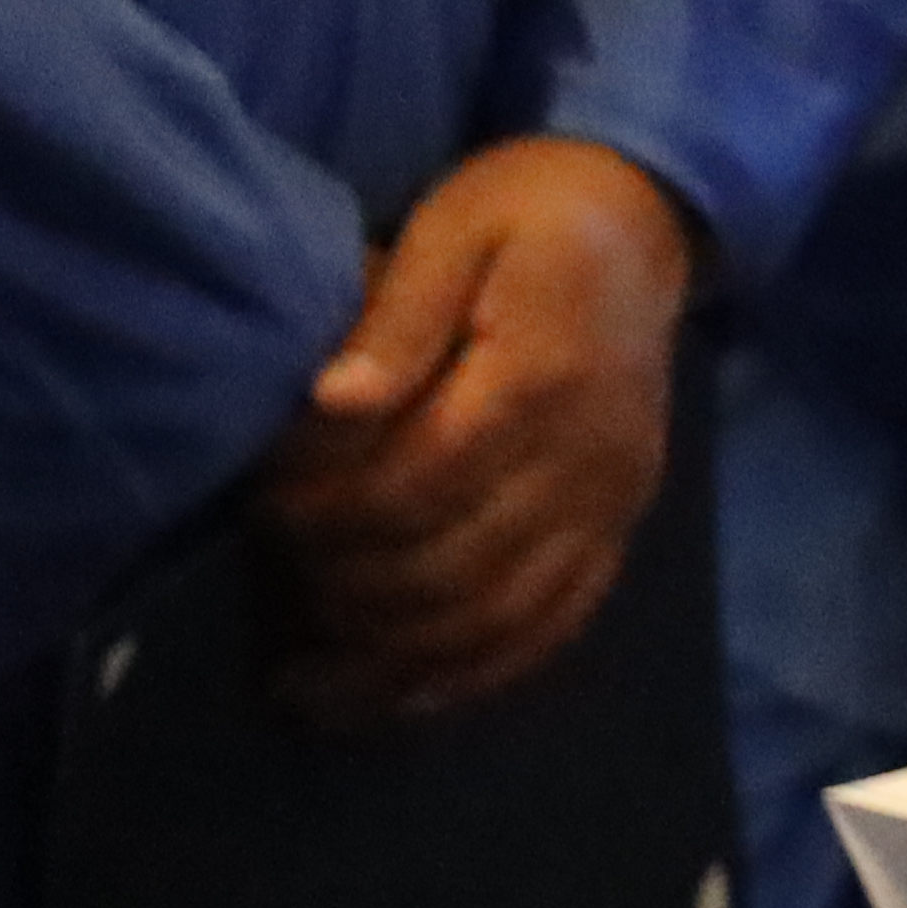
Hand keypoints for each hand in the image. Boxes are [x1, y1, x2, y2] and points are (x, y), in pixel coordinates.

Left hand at [252, 137, 693, 726]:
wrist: (646, 221)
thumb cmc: (528, 212)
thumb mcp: (457, 226)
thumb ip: (399, 314)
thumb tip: (332, 404)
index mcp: (542, 376)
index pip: (419, 483)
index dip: (327, 513)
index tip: (261, 502)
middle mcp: (589, 456)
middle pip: (452, 567)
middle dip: (344, 589)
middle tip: (272, 577)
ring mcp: (613, 501)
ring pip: (497, 617)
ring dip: (395, 659)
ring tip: (303, 676)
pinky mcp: (620, 526)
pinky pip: (552, 624)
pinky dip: (473, 672)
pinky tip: (399, 695)